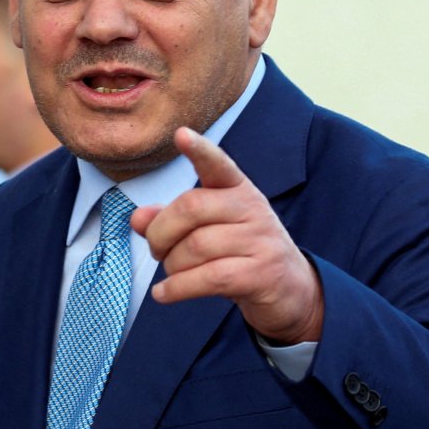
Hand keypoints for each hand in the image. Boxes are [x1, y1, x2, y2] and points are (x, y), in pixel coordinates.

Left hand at [130, 127, 322, 343]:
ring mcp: (260, 241)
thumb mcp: (208, 230)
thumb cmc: (240, 254)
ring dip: (171, 266)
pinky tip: (163, 294)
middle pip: (191, 208)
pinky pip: (208, 278)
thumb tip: (137, 217)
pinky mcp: (260, 274)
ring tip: (172, 274)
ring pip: (195, 247)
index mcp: (238, 189)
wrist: (290, 291)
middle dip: (160, 233)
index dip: (199, 150)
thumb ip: (170, 220)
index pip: (218, 164)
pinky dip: (177, 288)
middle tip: (157, 249)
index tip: (181, 134)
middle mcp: (252, 208)